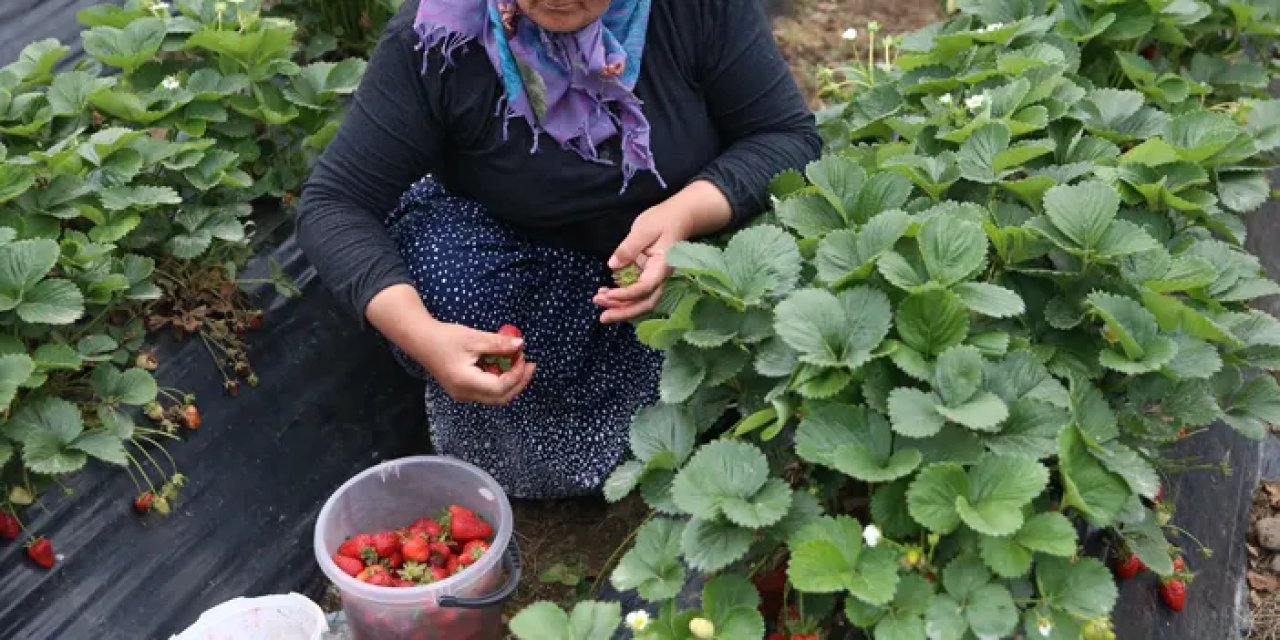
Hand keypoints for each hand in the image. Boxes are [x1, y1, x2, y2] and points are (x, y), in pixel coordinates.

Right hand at [411, 321, 535, 404]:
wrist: (420, 340)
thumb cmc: (444, 337)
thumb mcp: (474, 338)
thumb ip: (498, 344)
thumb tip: (521, 344)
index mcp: (466, 382)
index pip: (501, 387)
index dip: (517, 374)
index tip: (523, 356)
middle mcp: (464, 393)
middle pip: (501, 398)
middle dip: (519, 382)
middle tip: (529, 364)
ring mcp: (462, 394)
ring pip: (495, 397)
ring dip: (510, 382)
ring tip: (517, 362)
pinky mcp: (462, 390)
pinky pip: (486, 391)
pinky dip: (499, 380)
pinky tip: (503, 364)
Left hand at [593, 205, 688, 322]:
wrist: (679, 217)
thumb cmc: (663, 220)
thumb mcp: (644, 229)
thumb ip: (629, 247)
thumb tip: (613, 265)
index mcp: (661, 267)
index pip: (645, 287)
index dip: (626, 295)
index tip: (608, 295)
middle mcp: (660, 277)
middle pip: (645, 303)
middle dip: (624, 312)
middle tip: (602, 316)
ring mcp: (654, 278)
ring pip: (640, 300)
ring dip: (620, 306)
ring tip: (599, 301)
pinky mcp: (647, 275)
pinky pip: (635, 292)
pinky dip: (621, 296)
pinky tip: (605, 294)